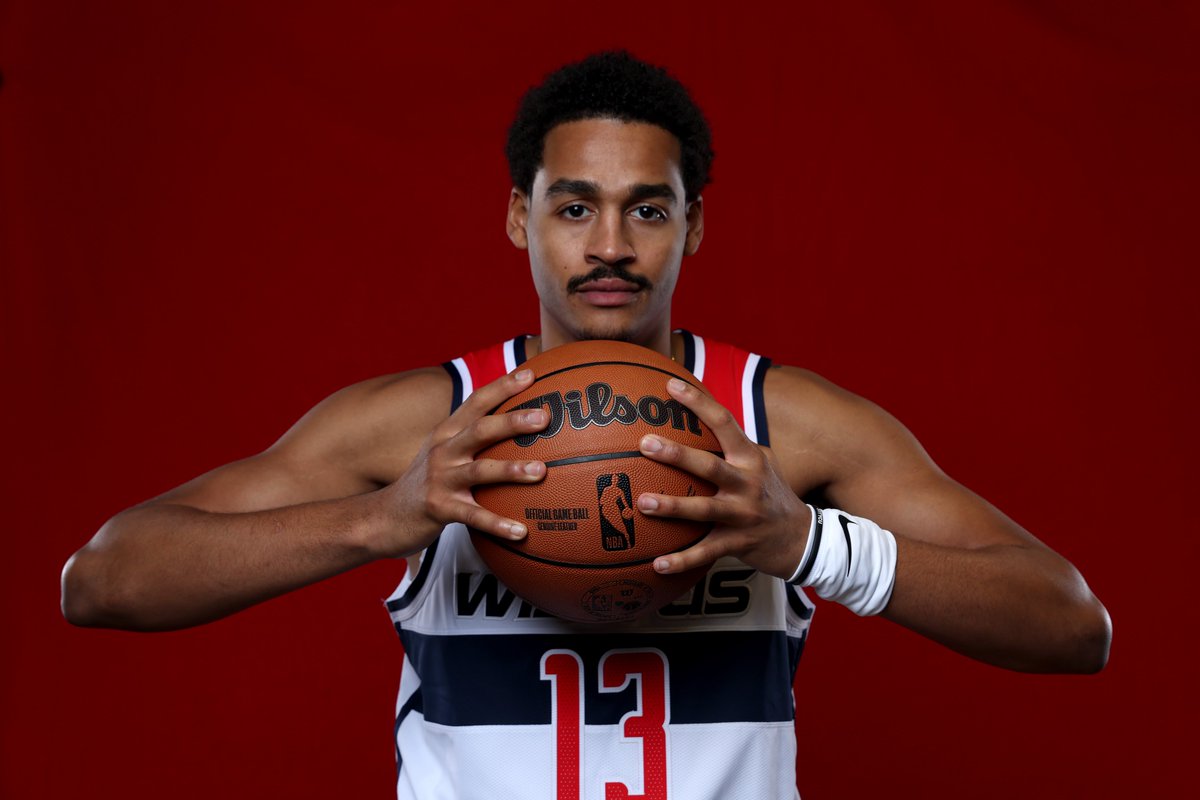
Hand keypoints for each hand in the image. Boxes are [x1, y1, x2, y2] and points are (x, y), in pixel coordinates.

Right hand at [378, 369, 547, 555]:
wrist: (384, 517)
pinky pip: (473, 517)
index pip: (476, 402)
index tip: (530, 374)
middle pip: (480, 430)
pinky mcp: (438, 509)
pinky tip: (521, 532)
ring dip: (511, 470)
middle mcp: (443, 451)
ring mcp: (440, 479)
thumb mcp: (443, 453)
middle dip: (512, 421)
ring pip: (479, 471)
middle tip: (543, 418)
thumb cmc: (427, 483)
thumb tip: (517, 427)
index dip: (502, 386)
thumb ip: (472, 439)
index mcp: (447, 433)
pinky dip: (497, 523)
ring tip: (541, 471)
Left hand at [636, 378, 811, 579]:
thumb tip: (694, 415)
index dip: (698, 402)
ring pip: (705, 510)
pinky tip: (656, 564)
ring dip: (673, 506)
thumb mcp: (760, 462)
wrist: (802, 538)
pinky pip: (706, 553)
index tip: (670, 385)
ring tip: (642, 502)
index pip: (724, 422)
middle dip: (677, 454)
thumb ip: (732, 444)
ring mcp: (743, 515)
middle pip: (709, 465)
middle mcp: (748, 483)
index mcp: (750, 457)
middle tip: (645, 443)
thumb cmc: (770, 494)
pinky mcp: (738, 543)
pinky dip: (682, 560)